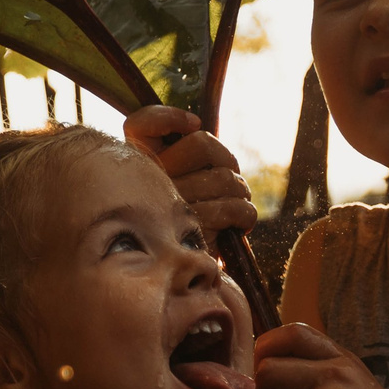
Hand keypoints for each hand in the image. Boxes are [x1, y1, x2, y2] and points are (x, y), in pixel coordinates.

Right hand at [124, 105, 254, 235]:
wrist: (183, 270)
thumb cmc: (186, 220)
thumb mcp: (178, 178)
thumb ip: (177, 141)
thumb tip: (193, 123)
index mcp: (142, 166)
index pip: (143, 124)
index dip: (170, 118)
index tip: (192, 125)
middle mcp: (152, 182)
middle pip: (203, 143)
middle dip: (227, 160)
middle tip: (228, 180)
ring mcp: (172, 205)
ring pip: (226, 177)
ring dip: (240, 192)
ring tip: (232, 203)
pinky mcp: (194, 230)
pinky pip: (234, 208)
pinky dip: (245, 216)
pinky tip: (237, 225)